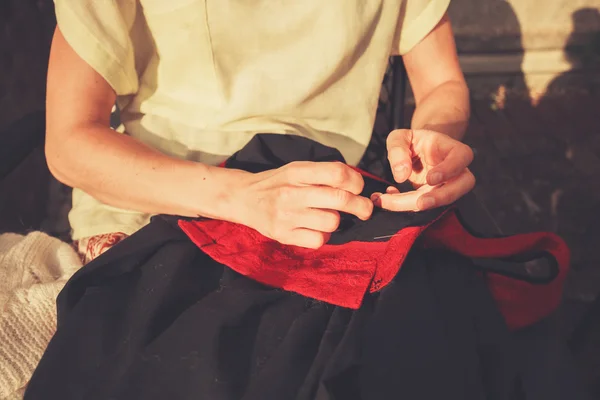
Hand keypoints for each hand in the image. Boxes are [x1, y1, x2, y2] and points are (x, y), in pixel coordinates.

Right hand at [233, 161, 373, 248]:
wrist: (243, 198)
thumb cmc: (277, 183)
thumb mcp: (297, 169)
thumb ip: (323, 174)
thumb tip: (356, 184)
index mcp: (298, 172)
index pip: (338, 174)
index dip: (356, 182)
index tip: (357, 188)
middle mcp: (292, 193)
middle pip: (341, 200)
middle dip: (361, 206)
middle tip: (364, 209)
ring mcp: (287, 216)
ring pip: (332, 222)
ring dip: (335, 221)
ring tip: (325, 216)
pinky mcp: (284, 236)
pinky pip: (319, 240)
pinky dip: (322, 236)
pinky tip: (313, 229)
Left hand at [371, 129, 474, 211]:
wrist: (417, 151)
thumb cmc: (412, 141)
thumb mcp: (400, 137)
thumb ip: (397, 149)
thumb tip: (401, 175)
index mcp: (451, 148)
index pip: (462, 156)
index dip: (449, 169)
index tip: (431, 178)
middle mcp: (456, 168)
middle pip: (462, 185)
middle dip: (441, 197)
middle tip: (420, 204)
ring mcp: (448, 185)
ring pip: (443, 200)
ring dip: (417, 205)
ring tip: (392, 202)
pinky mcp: (436, 197)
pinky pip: (425, 205)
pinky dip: (405, 205)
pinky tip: (388, 198)